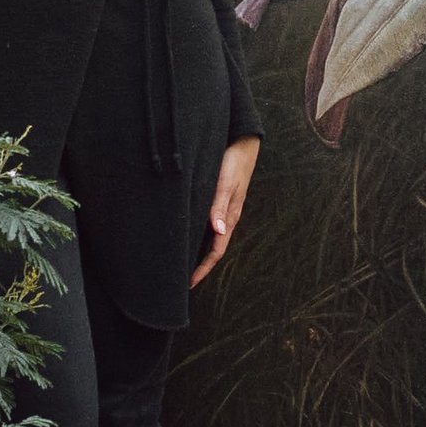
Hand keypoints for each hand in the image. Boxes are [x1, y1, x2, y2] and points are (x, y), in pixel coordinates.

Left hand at [190, 135, 259, 285]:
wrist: (244, 143)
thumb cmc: (234, 162)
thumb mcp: (225, 183)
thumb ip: (219, 206)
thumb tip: (218, 231)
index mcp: (229, 217)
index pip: (216, 251)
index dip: (203, 268)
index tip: (190, 282)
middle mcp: (226, 217)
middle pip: (213, 248)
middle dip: (199, 265)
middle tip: (182, 278)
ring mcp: (224, 210)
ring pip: (210, 238)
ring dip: (198, 251)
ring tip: (182, 261)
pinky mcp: (219, 201)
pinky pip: (208, 225)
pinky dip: (198, 235)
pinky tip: (188, 235)